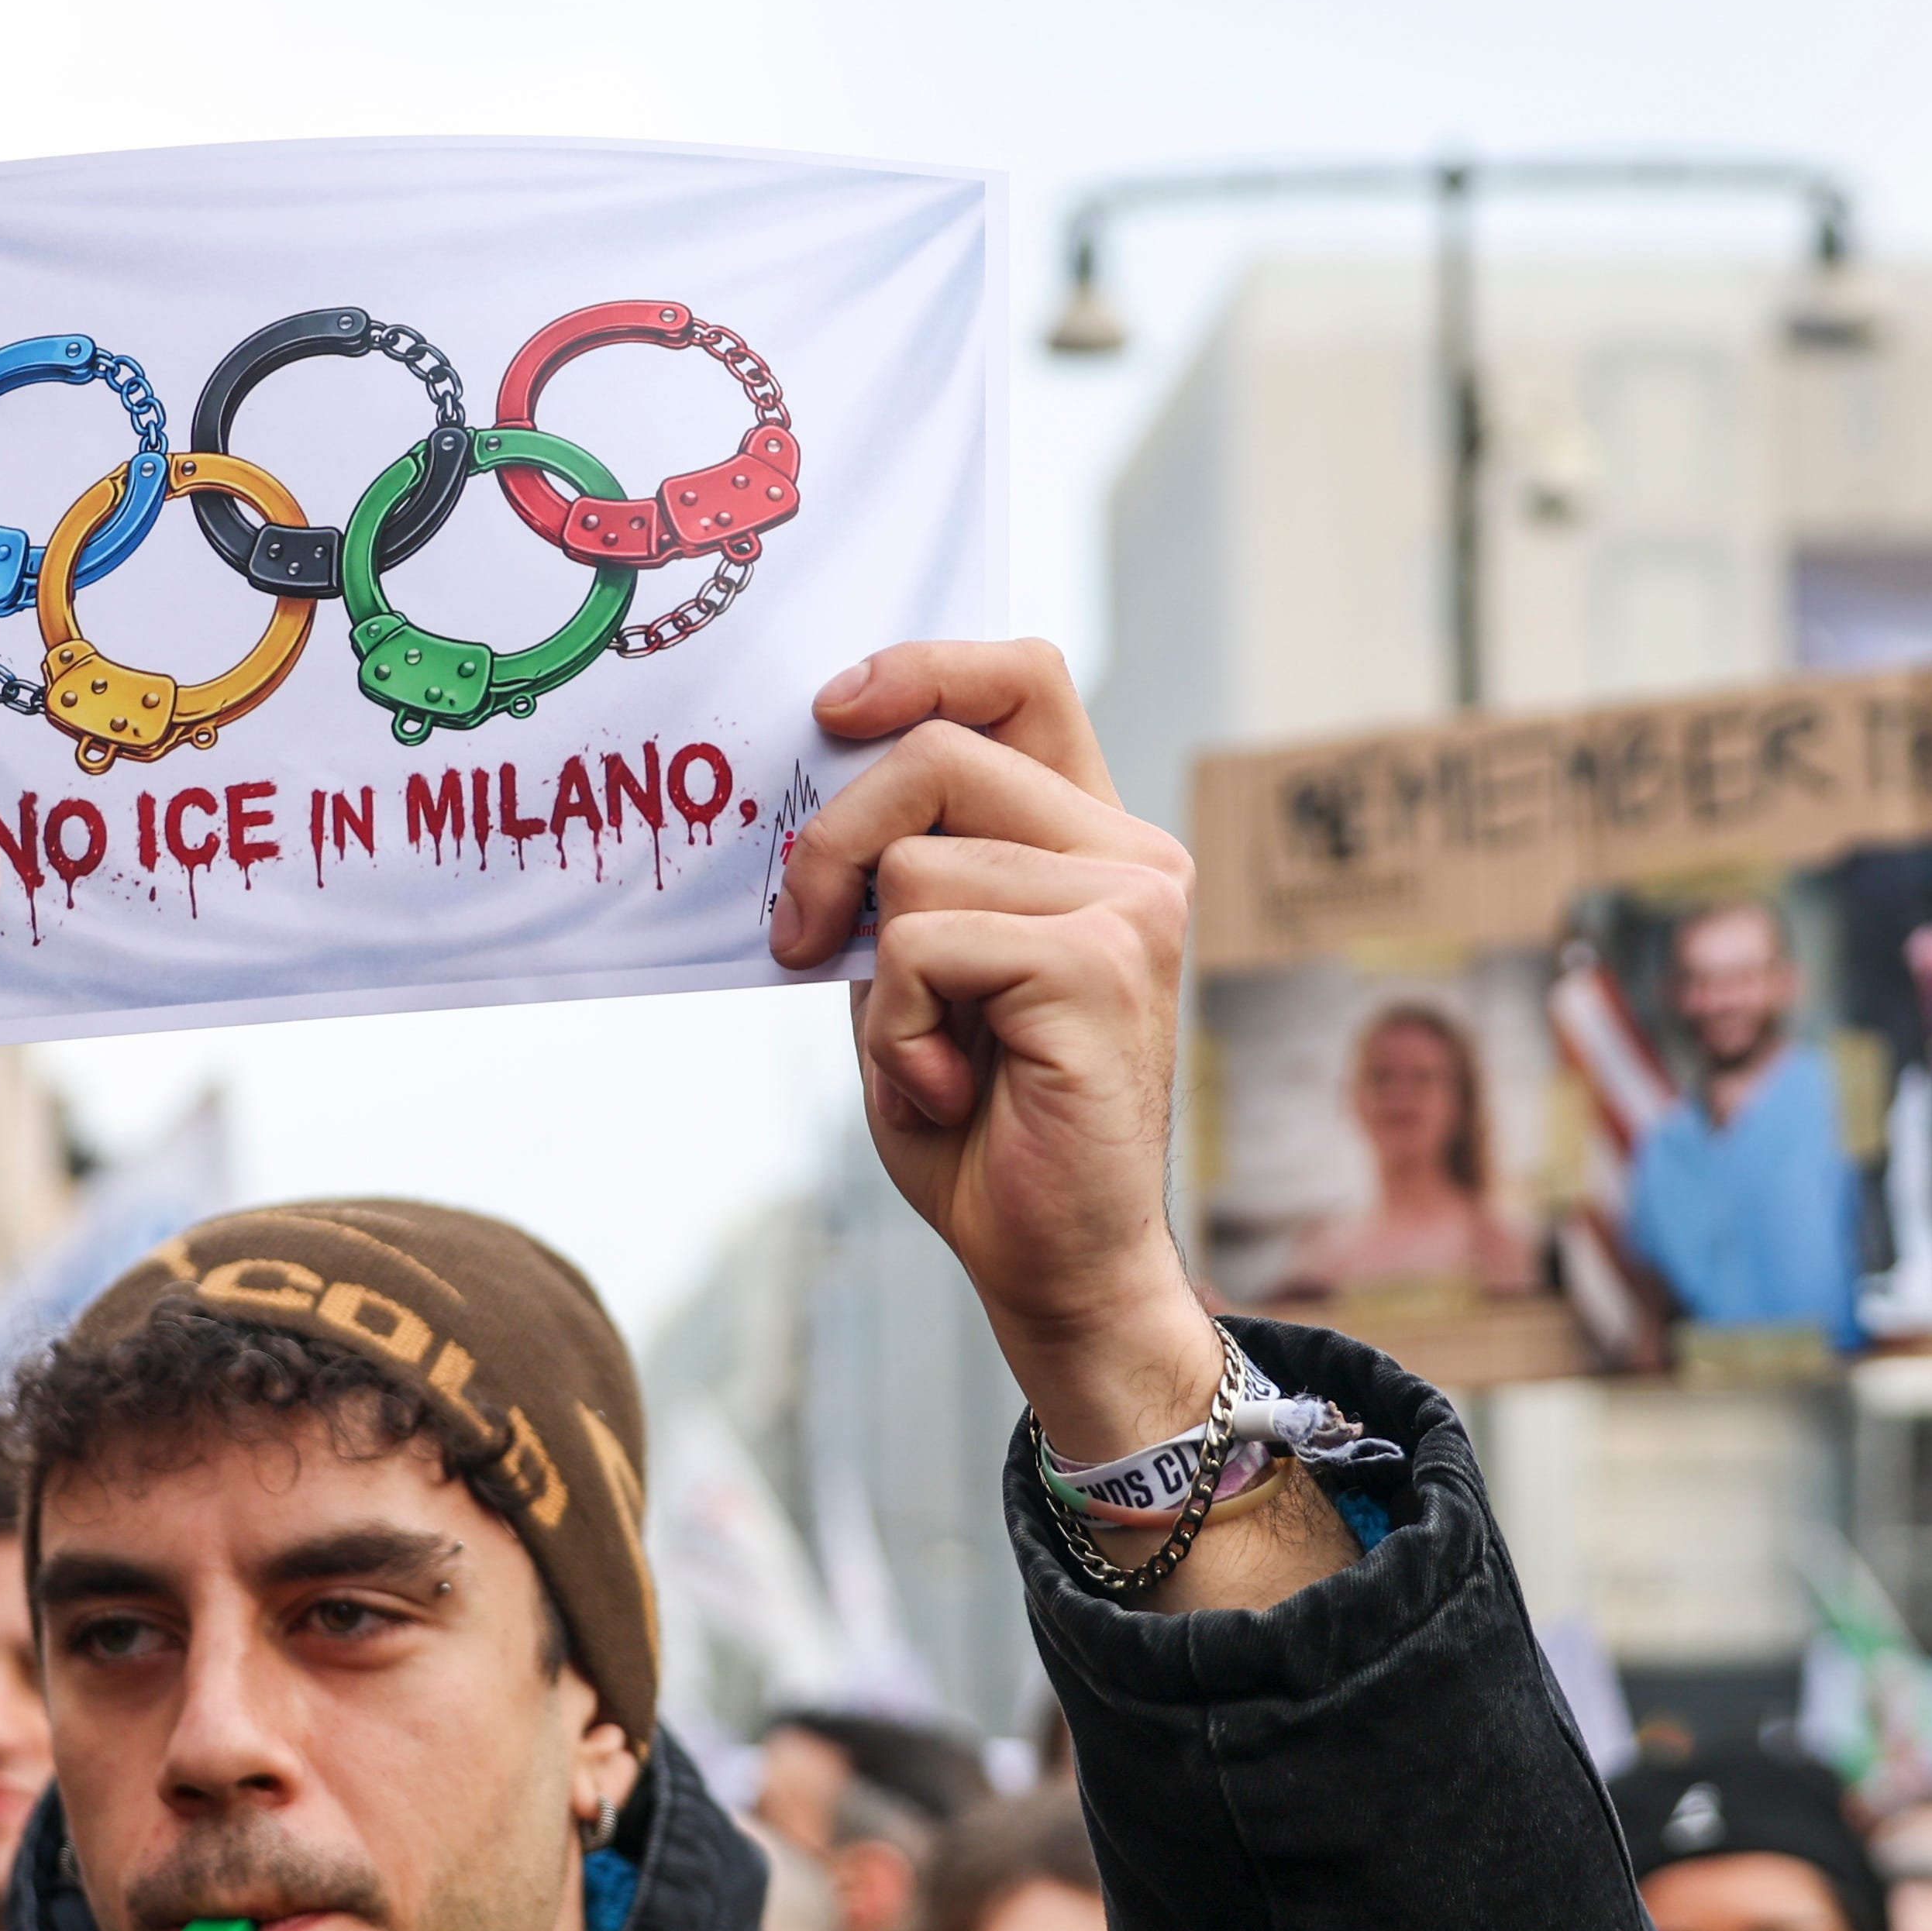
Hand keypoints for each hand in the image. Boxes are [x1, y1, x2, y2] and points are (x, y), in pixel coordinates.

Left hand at [773, 643, 1210, 1462]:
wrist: (1053, 1263)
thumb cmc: (982, 1127)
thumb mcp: (916, 973)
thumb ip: (896, 876)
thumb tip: (809, 779)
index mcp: (1092, 840)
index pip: (1022, 678)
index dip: (923, 667)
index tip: (831, 712)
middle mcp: (1131, 854)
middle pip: (938, 752)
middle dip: (832, 845)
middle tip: (800, 941)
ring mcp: (1130, 903)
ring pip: (916, 866)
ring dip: (875, 981)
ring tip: (926, 1060)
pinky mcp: (1102, 964)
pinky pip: (923, 946)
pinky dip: (898, 1032)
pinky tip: (947, 1089)